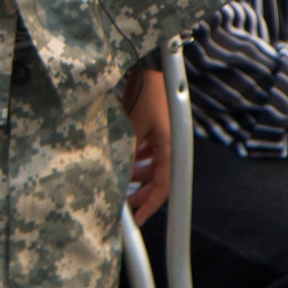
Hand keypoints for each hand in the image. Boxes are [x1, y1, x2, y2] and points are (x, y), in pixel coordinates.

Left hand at [121, 68, 170, 225]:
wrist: (148, 68)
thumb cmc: (143, 95)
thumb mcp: (131, 128)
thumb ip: (127, 154)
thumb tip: (118, 178)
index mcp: (169, 149)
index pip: (163, 186)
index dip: (150, 205)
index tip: (139, 219)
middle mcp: (170, 145)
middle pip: (159, 178)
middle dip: (143, 193)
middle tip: (127, 205)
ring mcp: (164, 136)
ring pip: (153, 165)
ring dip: (139, 174)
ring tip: (123, 183)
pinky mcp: (156, 127)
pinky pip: (149, 151)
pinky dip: (138, 158)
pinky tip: (126, 158)